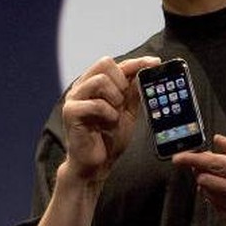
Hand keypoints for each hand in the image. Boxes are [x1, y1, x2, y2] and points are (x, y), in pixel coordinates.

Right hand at [61, 55, 160, 184]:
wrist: (97, 164)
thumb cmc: (109, 136)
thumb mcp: (127, 110)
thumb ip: (133, 90)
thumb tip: (146, 69)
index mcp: (94, 83)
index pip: (116, 63)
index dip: (137, 62)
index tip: (155, 63)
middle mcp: (82, 86)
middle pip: (105, 63)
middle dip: (121, 81)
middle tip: (123, 100)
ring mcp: (74, 98)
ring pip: (99, 80)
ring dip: (115, 97)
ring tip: (115, 113)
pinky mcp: (70, 112)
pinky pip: (95, 103)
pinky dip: (108, 113)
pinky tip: (109, 123)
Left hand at [172, 134, 225, 225]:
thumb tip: (219, 140)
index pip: (213, 163)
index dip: (192, 158)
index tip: (178, 157)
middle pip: (204, 179)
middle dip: (199, 169)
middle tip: (205, 161)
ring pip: (207, 193)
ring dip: (206, 181)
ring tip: (220, 174)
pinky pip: (215, 205)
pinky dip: (214, 194)